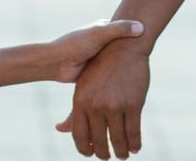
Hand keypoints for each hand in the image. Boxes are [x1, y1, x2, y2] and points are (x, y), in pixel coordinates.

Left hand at [49, 19, 143, 83]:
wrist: (55, 63)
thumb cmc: (74, 45)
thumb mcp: (98, 34)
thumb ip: (119, 30)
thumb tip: (141, 27)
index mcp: (103, 29)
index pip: (125, 30)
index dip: (137, 33)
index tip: (150, 35)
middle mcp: (102, 42)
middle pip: (123, 46)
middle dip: (133, 51)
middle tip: (150, 55)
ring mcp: (99, 57)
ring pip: (118, 61)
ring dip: (127, 66)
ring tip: (144, 70)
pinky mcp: (97, 72)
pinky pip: (112, 73)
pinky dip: (120, 77)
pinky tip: (132, 82)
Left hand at [55, 39, 149, 159]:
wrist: (122, 46)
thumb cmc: (99, 65)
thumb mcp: (83, 86)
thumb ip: (74, 111)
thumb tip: (60, 129)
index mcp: (80, 100)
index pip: (79, 135)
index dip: (84, 148)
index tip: (89, 153)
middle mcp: (96, 105)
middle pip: (98, 142)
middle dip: (103, 153)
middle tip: (107, 157)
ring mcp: (115, 105)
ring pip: (118, 139)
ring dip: (121, 151)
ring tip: (123, 155)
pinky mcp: (133, 104)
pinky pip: (134, 131)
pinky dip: (135, 142)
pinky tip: (135, 147)